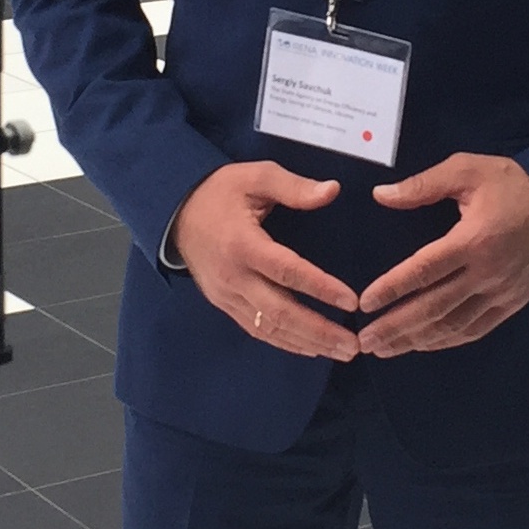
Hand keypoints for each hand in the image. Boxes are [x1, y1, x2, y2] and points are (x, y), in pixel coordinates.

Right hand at [169, 162, 360, 359]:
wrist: (175, 211)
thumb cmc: (220, 192)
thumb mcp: (256, 176)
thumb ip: (294, 187)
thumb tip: (332, 191)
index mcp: (243, 244)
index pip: (287, 272)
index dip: (321, 288)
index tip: (352, 303)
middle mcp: (234, 276)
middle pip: (280, 312)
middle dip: (319, 331)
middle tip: (354, 345)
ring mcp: (226, 295)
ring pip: (270, 328)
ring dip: (308, 343)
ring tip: (342, 352)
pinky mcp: (224, 304)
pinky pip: (257, 330)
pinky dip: (285, 342)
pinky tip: (311, 348)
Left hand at [357, 156, 528, 356]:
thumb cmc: (513, 183)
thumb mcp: (467, 170)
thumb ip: (423, 185)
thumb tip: (381, 195)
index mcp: (472, 240)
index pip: (422, 271)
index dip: (391, 289)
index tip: (364, 304)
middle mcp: (486, 273)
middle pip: (433, 308)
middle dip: (396, 327)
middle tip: (365, 342)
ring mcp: (501, 292)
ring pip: (453, 325)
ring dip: (417, 340)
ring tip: (386, 349)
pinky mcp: (513, 303)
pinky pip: (476, 329)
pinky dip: (448, 341)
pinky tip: (425, 345)